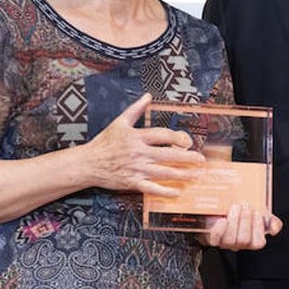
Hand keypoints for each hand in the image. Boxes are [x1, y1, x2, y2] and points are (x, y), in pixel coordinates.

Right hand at [85, 93, 203, 194]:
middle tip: (201, 160)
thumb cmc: (104, 142)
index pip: (162, 135)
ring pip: (163, 172)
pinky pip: (152, 188)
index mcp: (136, 137)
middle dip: (187, 158)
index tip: (188, 141)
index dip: (177, 138)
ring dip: (181, 175)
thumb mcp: (119, 122)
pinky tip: (177, 192)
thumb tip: (147, 96)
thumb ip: (135, 110)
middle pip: (167, 155)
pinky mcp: (132, 182)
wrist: (88, 163)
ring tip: (195, 175)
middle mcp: (138, 153)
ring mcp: (136, 169)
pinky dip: (165, 191)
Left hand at [200, 203, 282, 250]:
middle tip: (245, 205)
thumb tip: (274, 228)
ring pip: (230, 240)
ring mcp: (224, 242)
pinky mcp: (211, 238)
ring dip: (234, 221)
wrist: (219, 208)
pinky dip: (219, 229)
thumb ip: (271, 220)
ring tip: (235, 207)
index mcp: (251, 240)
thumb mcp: (260, 212)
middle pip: (244, 240)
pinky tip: (223, 219)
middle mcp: (238, 244)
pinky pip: (215, 239)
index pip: (258, 242)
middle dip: (246, 221)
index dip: (258, 228)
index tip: (257, 213)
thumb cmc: (241, 211)